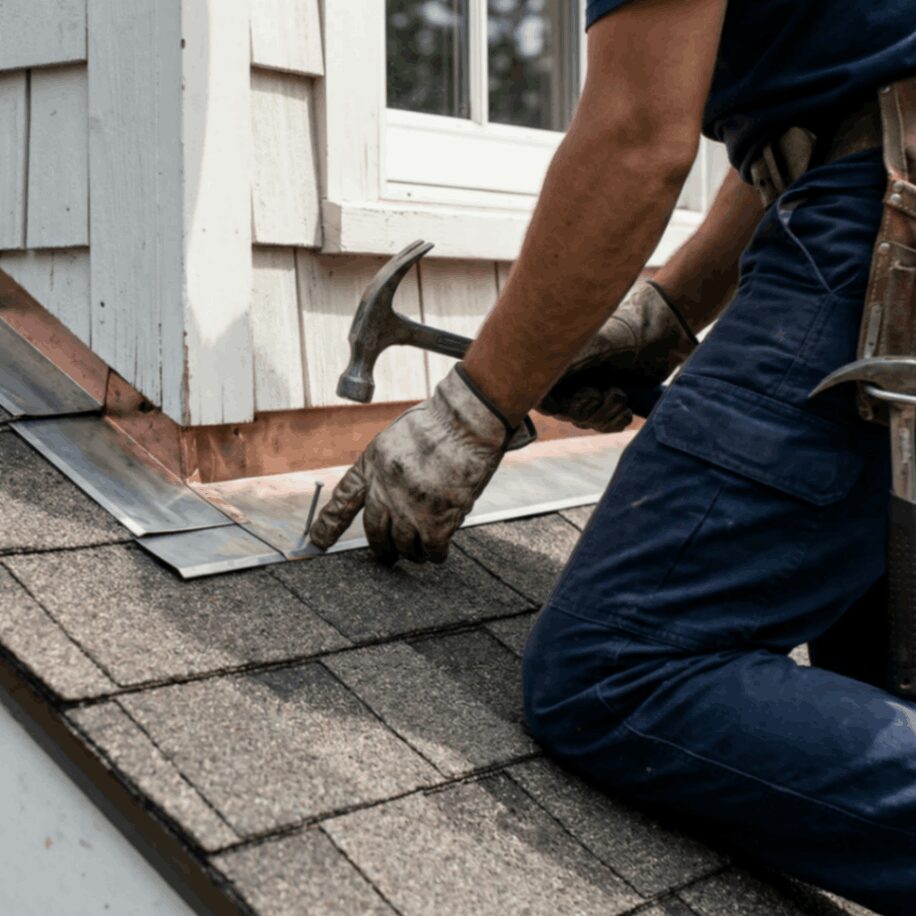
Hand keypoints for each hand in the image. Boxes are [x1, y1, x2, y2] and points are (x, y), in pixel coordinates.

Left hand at [308, 364, 535, 563]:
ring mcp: (409, 508)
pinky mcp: (436, 520)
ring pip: (403, 546)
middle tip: (388, 556)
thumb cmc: (438, 424)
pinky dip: (434, 554)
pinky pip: (431, 550)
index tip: (317, 544)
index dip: (328, 526)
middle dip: (381, 549)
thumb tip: (388, 498)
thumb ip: (387, 469)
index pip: (342, 501)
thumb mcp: (395, 440)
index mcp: (372, 466)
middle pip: (374, 533)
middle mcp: (384, 490)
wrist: (466, 424)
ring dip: (411, 553)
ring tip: (419, 553)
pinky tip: (438, 553)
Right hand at [537, 281, 697, 431]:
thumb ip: (566, 364)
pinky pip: (606, 425)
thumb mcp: (593, 345)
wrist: (664, 331)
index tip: (561, 405)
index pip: (542, 395)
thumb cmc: (626, 331)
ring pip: (587, 421)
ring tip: (621, 395)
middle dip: (583, 409)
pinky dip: (616, 422)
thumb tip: (541, 383)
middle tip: (600, 393)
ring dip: (604, 416)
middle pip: (565, 412)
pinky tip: (628, 409)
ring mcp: (595, 389)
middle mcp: (575, 377)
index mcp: (563, 363)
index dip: (549, 405)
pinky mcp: (615, 401)